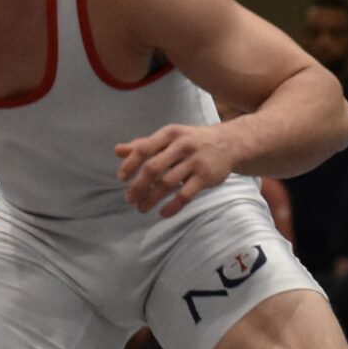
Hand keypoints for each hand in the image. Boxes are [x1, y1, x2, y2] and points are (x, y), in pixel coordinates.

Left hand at [115, 123, 233, 217]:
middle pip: (153, 168)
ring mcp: (195, 161)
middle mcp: (182, 145)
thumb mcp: (169, 138)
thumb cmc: (192, 141)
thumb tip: (117, 150)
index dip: (130, 164)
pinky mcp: (206, 177)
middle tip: (129, 199)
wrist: (230, 143)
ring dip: (151, 199)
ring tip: (141, 208)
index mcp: (169, 134)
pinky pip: (185, 195)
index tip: (121, 178)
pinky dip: (172, 207)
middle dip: (138, 186)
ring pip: (167, 184)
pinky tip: (162, 214)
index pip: (144, 149)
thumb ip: (144, 144)